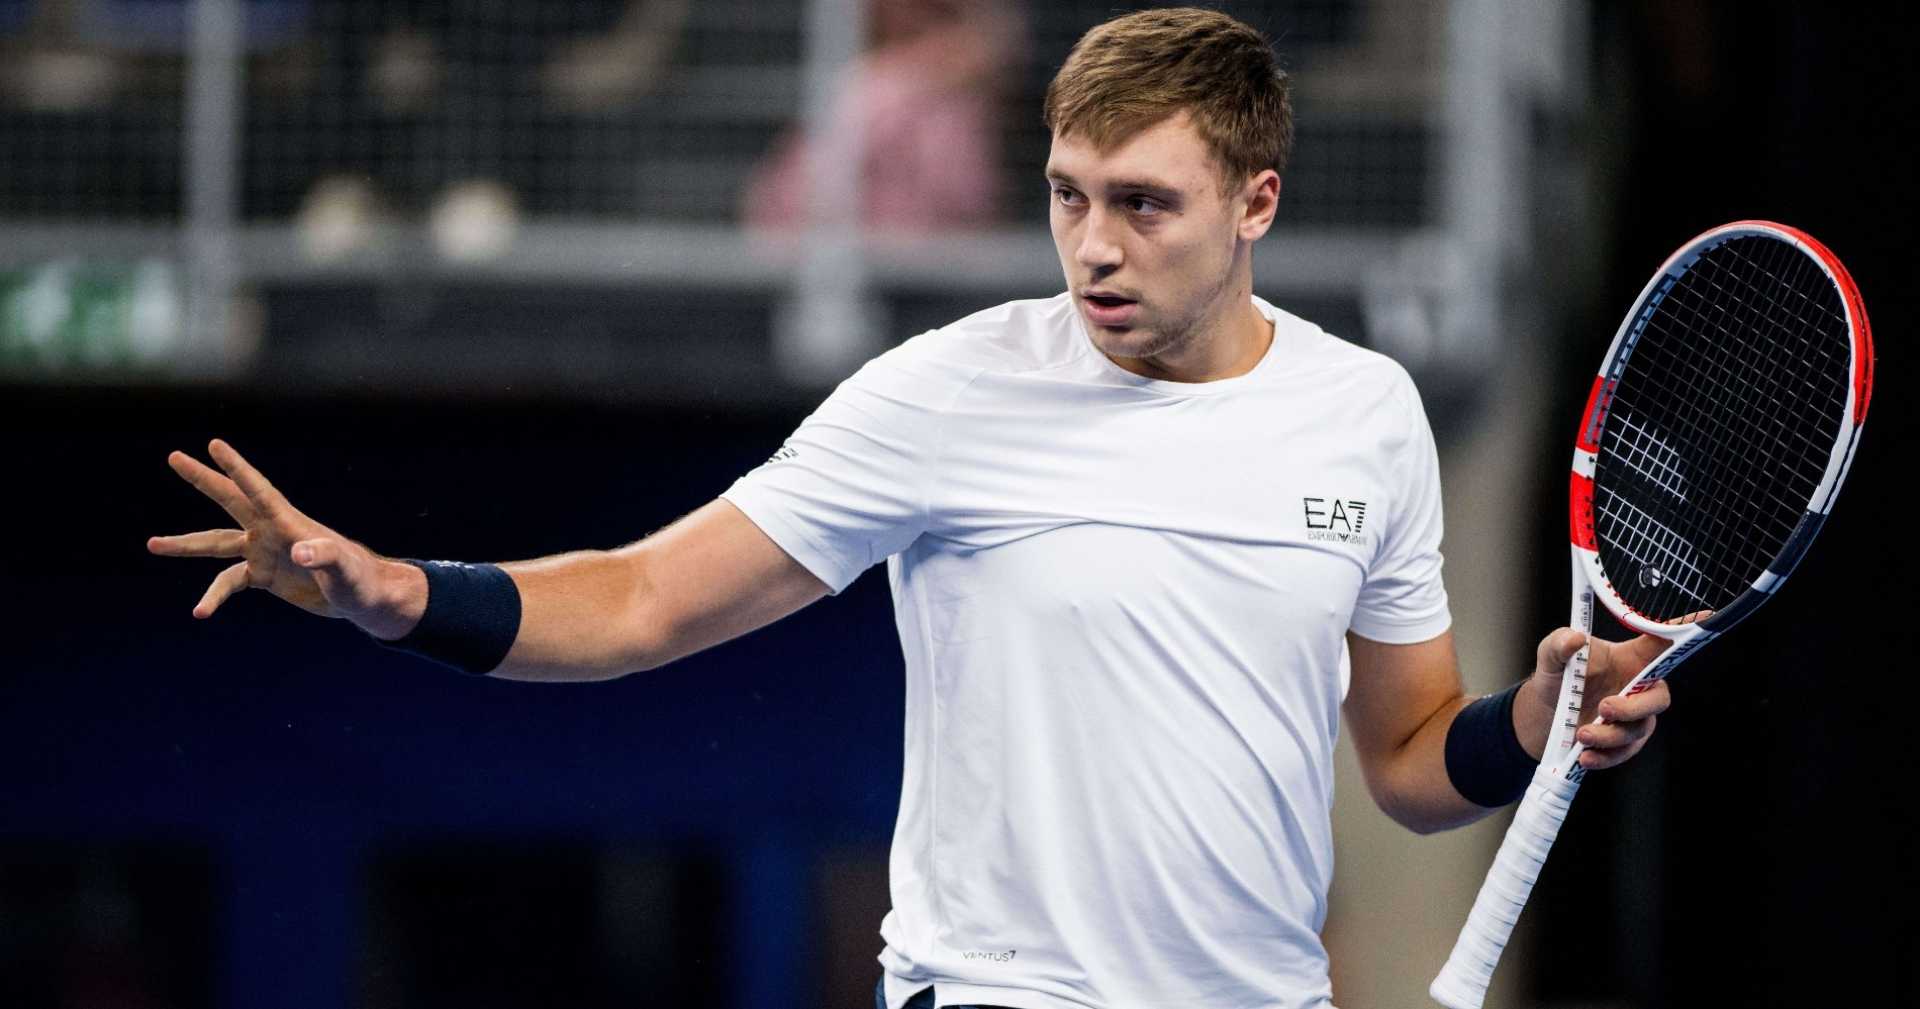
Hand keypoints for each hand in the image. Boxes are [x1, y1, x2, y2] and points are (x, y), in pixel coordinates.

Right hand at [146, 439, 422, 638]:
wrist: (365, 599)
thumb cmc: (361, 580)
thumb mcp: (345, 570)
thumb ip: (325, 556)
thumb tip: (300, 553)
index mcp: (289, 523)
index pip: (258, 490)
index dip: (236, 468)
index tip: (214, 444)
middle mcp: (272, 532)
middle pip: (230, 500)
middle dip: (202, 479)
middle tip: (173, 457)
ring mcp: (265, 552)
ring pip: (217, 544)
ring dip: (185, 546)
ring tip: (151, 545)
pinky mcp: (265, 576)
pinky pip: (229, 582)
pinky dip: (214, 596)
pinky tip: (200, 613)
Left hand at [1529, 627, 1672, 770]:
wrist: (1543, 714)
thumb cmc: (1557, 676)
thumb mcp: (1551, 655)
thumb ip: (1559, 643)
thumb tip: (1575, 639)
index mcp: (1629, 659)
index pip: (1661, 644)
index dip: (1683, 631)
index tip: (1707, 614)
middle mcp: (1638, 688)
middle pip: (1659, 698)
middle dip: (1634, 707)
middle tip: (1604, 707)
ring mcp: (1634, 717)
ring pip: (1638, 730)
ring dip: (1611, 735)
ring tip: (1582, 733)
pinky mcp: (1624, 742)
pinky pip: (1625, 753)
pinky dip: (1606, 756)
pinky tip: (1586, 755)